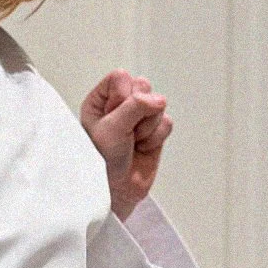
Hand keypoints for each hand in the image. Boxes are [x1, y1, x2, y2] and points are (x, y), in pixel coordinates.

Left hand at [79, 69, 172, 221]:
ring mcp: (139, 117)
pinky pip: (167, 123)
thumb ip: (134, 106)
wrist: (115, 190)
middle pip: (143, 86)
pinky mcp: (155, 130)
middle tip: (124, 132)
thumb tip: (159, 99)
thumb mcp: (111, 128)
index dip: (122, 96)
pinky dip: (155, 138)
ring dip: (146, 128)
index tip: (113, 118)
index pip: (121, 77)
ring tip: (132, 143)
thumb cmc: (101, 160)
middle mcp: (120, 104)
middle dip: (137, 112)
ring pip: (158, 104)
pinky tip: (142, 149)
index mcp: (101, 98)